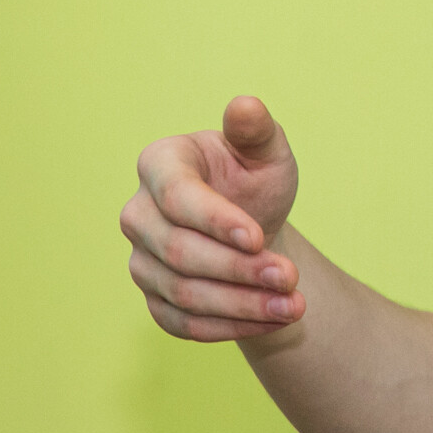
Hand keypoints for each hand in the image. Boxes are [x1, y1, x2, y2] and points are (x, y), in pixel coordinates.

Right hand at [120, 94, 305, 340]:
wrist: (252, 230)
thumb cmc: (254, 179)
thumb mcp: (265, 152)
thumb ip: (256, 131)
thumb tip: (245, 106)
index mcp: (160, 163)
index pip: (177, 196)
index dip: (215, 220)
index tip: (258, 238)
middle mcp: (139, 213)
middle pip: (178, 251)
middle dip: (238, 270)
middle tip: (290, 278)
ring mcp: (141, 259)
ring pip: (182, 293)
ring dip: (241, 304)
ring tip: (294, 306)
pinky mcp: (154, 298)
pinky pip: (184, 323)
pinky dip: (231, 327)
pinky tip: (274, 320)